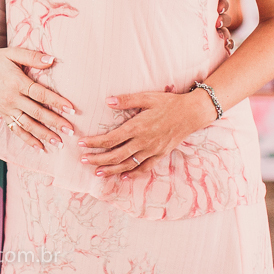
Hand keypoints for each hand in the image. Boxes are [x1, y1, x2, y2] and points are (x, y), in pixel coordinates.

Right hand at [0, 48, 75, 151]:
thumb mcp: (12, 53)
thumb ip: (32, 57)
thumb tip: (52, 59)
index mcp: (17, 82)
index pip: (41, 95)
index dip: (56, 102)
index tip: (71, 109)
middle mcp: (12, 98)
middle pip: (37, 113)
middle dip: (55, 123)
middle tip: (70, 131)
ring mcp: (7, 108)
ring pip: (28, 125)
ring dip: (44, 135)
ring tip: (58, 143)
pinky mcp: (3, 114)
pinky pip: (16, 130)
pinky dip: (28, 139)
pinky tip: (39, 147)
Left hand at [78, 89, 217, 177]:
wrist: (192, 113)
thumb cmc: (169, 103)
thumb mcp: (147, 97)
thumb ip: (127, 100)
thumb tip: (107, 101)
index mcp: (137, 127)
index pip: (110, 139)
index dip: (94, 143)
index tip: (81, 143)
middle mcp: (143, 142)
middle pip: (115, 155)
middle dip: (97, 159)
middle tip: (83, 161)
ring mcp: (152, 151)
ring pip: (128, 165)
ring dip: (111, 170)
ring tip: (97, 173)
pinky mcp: (160, 155)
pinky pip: (145, 168)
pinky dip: (133, 174)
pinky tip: (124, 177)